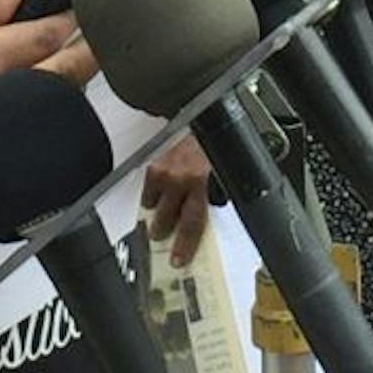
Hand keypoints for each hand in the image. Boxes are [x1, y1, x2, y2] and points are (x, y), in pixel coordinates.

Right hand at [0, 0, 83, 213]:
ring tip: (62, 72)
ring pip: (60, 116)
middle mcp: (0, 107)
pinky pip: (39, 151)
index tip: (77, 10)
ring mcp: (1, 148)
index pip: (48, 37)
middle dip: (85, 54)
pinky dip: (49, 129)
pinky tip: (38, 116)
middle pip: (68, 77)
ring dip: (69, 91)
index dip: (69, 21)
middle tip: (87, 39)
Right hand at [140, 133, 212, 268]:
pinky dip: (151, 192)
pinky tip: (156, 194)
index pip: (192, 223)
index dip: (184, 245)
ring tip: (159, 215)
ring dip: (156, 211)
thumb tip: (209, 213)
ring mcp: (165, 169)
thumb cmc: (216, 143)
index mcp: (203, 183)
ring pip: (152, 203)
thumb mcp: (223, 173)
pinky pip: (148, 185)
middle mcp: (181, 178)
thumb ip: (215, 194)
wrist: (203, 113)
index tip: (178, 259)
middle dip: (163, 231)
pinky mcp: (154, 160)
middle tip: (161, 238)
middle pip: (167, 218)